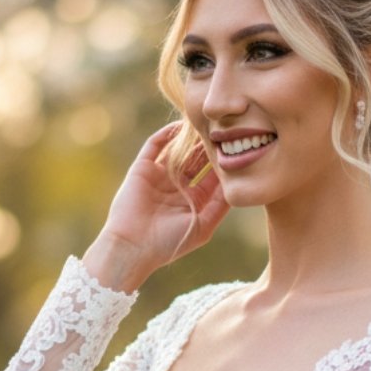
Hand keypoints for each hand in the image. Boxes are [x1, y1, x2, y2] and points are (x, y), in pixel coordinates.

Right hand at [85, 122, 227, 288]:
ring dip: (190, 138)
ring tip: (205, 123)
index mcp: (193, 200)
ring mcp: (159, 176)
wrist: (133, 247)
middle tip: (223, 130)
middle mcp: (177, 186)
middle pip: (196, 160)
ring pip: (177, 150)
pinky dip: (166, 134)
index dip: (223, 162)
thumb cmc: (169, 242)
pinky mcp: (142, 169)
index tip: (237, 148)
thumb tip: (237, 185)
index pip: (211, 175)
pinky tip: (180, 126)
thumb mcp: (203, 226)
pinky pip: (155, 146)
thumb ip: (220, 206)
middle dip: (208, 146)